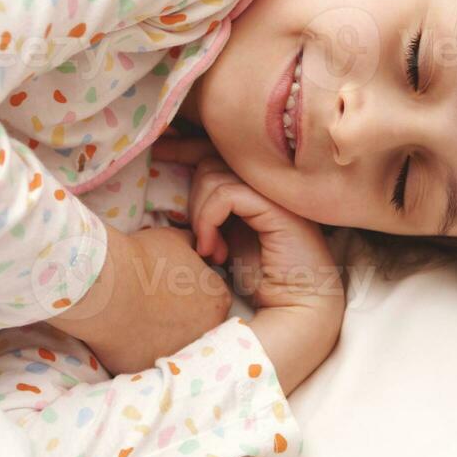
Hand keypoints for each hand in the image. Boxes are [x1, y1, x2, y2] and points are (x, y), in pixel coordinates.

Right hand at [50, 222, 231, 375]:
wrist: (107, 286)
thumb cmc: (142, 259)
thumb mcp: (177, 240)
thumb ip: (196, 246)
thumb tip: (208, 251)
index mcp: (218, 300)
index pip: (212, 297)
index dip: (190, 290)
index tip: (170, 285)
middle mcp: (207, 332)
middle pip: (198, 324)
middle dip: (181, 315)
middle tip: (154, 302)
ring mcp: (179, 354)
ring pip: (174, 344)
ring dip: (162, 334)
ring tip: (138, 316)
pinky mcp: (150, 369)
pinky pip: (147, 359)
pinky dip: (138, 348)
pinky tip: (125, 332)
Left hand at [184, 155, 344, 315]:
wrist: (297, 308)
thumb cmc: (264, 278)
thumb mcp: (228, 235)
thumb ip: (213, 208)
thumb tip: (176, 186)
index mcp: (258, 184)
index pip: (217, 148)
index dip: (184, 148)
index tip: (159, 154)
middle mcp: (268, 181)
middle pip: (211, 159)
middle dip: (192, 195)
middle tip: (199, 237)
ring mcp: (275, 191)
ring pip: (213, 175)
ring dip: (200, 216)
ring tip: (210, 250)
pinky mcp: (277, 207)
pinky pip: (226, 195)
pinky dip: (209, 221)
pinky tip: (215, 251)